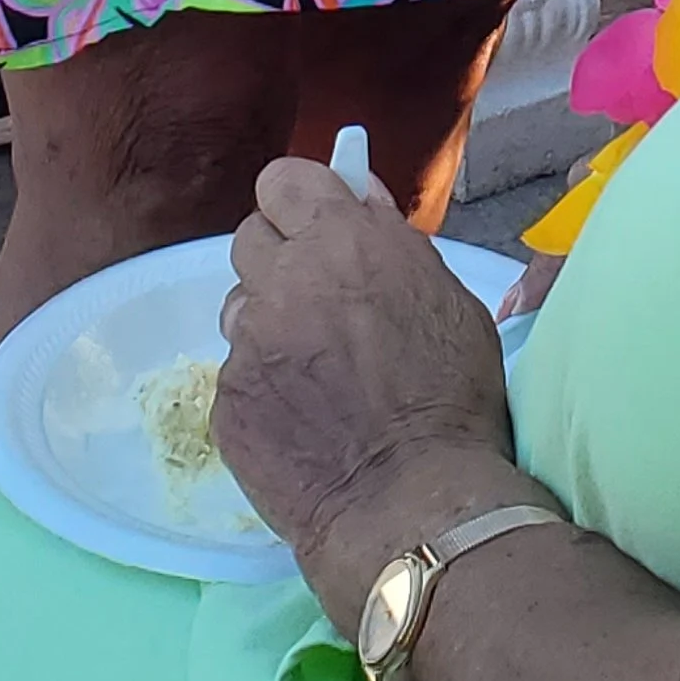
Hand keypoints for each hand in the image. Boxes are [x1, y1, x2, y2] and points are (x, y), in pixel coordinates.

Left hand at [216, 157, 515, 627]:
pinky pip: (237, 372)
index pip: (283, 181)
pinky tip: (302, 418)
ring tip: (311, 369)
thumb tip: (359, 201)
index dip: (298, 204)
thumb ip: (394, 244)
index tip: (315, 228)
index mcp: (344, 240)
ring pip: (239, 307)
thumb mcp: (449, 301)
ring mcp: (249, 341)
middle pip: (250, 238)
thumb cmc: (452, 397)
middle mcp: (285, 279)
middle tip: (316, 302)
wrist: (410, 499)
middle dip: (280, 261)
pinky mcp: (228, 398)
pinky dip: (264, 386)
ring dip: (267, 323)